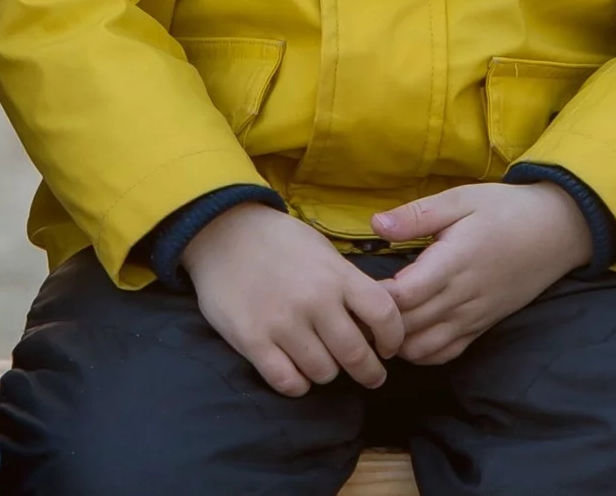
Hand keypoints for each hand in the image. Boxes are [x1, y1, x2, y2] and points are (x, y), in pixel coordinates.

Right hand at [180, 203, 403, 396]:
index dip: (394, 338)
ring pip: (324, 373)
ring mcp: (282, 323)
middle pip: (356, 355)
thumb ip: (347, 283)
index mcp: (336, 275)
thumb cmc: (278, 240)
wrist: (221, 231)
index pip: (384, 316)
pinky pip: (288, 382)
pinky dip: (298, 384)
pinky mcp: (252, 340)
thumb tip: (376, 320)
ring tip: (323, 364)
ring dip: (328, 374)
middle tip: (370, 376)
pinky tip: (297, 372)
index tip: (389, 349)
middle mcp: (314, 301)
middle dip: (369, 372)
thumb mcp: (322, 250)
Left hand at [371, 182, 592, 364]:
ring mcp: (475, 316)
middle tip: (354, 308)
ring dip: (396, 341)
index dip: (376, 296)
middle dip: (378, 321)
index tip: (356, 284)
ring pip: (426, 347)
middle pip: (410, 324)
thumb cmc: (505, 209)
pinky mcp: (483, 326)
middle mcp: (464, 296)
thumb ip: (417, 215)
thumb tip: (376, 224)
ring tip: (377, 321)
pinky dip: (422, 353)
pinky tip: (405, 337)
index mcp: (454, 262)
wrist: (557, 231)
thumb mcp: (461, 199)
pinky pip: (448, 353)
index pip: (406, 294)